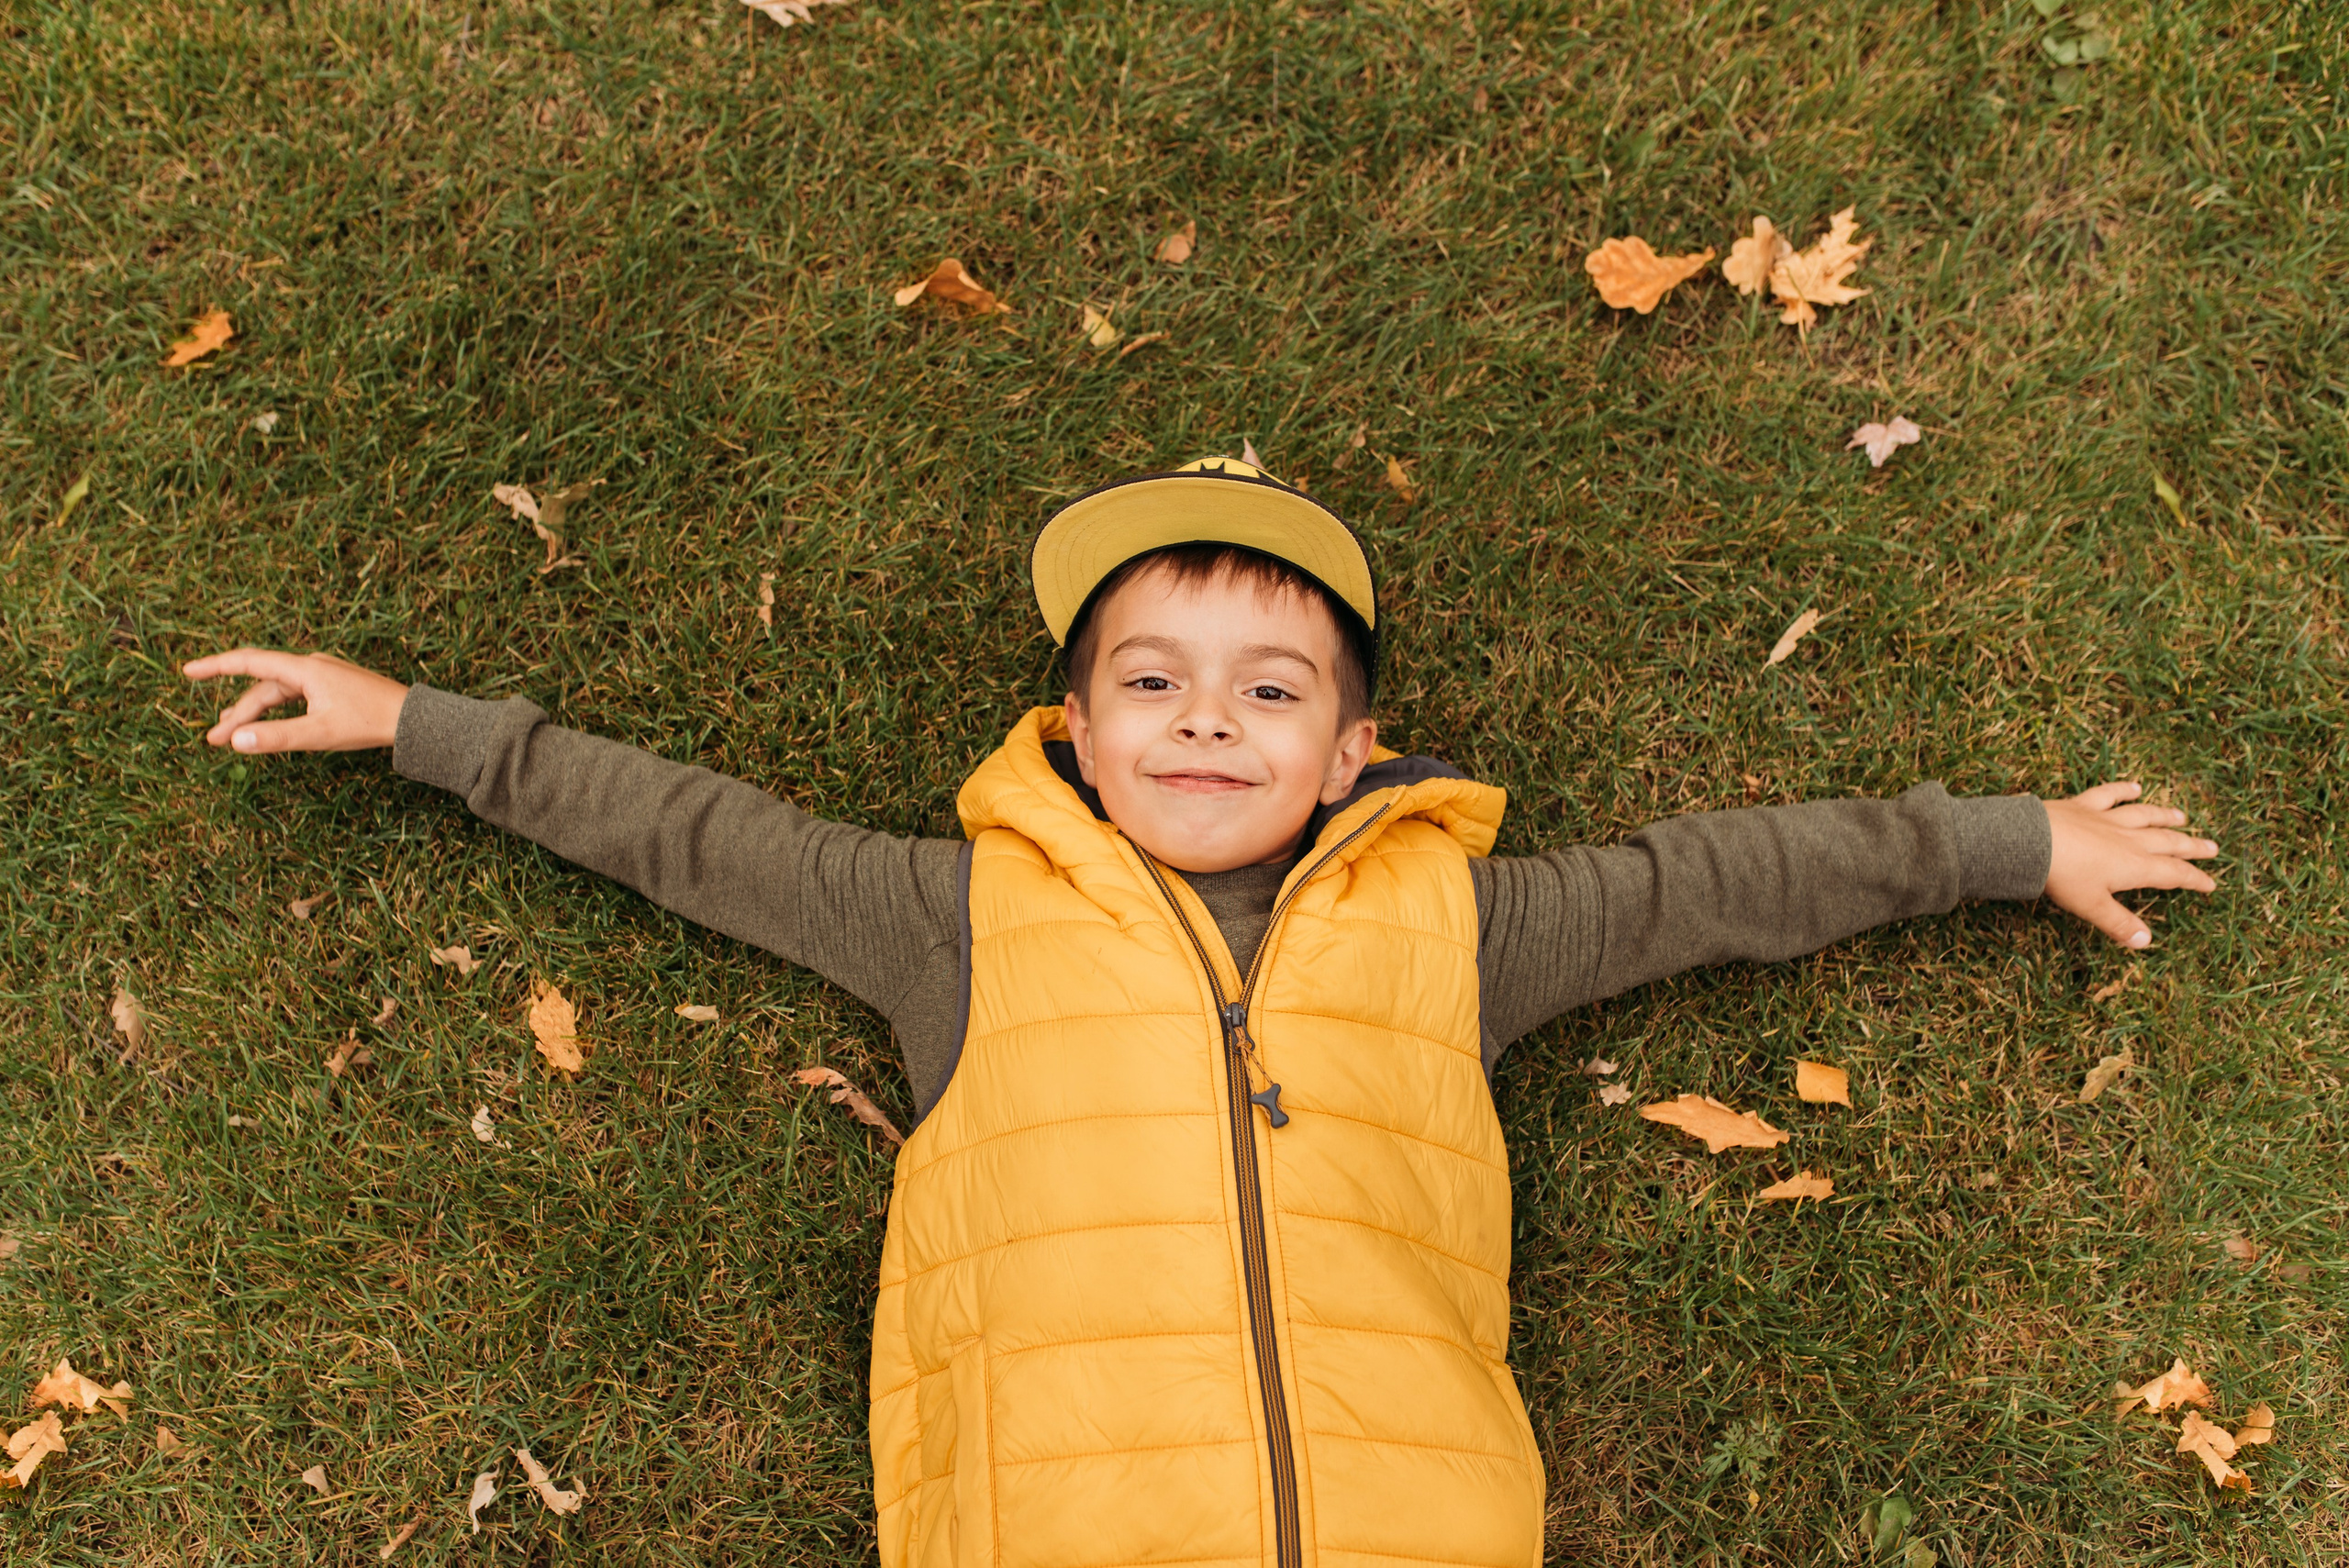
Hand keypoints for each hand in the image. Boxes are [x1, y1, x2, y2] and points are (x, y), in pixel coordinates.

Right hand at [183, 648, 409, 753]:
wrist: (413, 719)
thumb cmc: (370, 722)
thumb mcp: (319, 734)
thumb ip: (277, 737)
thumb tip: (236, 740)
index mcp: (304, 670)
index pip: (249, 662)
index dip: (215, 666)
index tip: (187, 671)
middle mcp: (311, 668)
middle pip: (263, 688)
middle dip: (237, 713)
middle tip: (213, 740)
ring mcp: (323, 676)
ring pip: (278, 695)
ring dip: (255, 715)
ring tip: (231, 736)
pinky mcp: (333, 688)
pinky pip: (295, 698)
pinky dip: (277, 713)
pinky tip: (267, 726)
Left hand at [2043, 781, 2218, 947]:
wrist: (2032, 841)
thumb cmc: (2063, 876)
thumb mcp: (2092, 906)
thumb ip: (2119, 924)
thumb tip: (2145, 942)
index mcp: (2135, 866)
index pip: (2173, 874)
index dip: (2194, 879)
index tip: (2211, 883)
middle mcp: (2127, 839)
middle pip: (2167, 842)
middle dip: (2191, 847)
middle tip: (2212, 847)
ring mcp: (2106, 819)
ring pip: (2143, 816)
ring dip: (2164, 817)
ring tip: (2182, 817)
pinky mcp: (2083, 806)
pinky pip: (2108, 795)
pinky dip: (2122, 790)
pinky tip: (2134, 787)